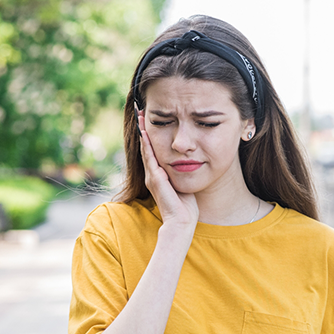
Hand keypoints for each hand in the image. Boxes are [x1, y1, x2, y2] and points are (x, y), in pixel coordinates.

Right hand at [137, 107, 198, 229]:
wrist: (182, 223)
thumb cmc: (186, 207)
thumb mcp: (185, 184)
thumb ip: (184, 172)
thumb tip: (192, 160)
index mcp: (159, 175)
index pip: (153, 150)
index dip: (151, 134)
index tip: (150, 118)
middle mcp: (153, 174)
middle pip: (146, 146)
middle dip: (143, 128)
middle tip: (140, 110)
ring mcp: (152, 176)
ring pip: (146, 149)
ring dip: (143, 131)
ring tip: (140, 115)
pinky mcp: (155, 179)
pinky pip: (150, 158)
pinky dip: (147, 144)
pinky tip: (146, 132)